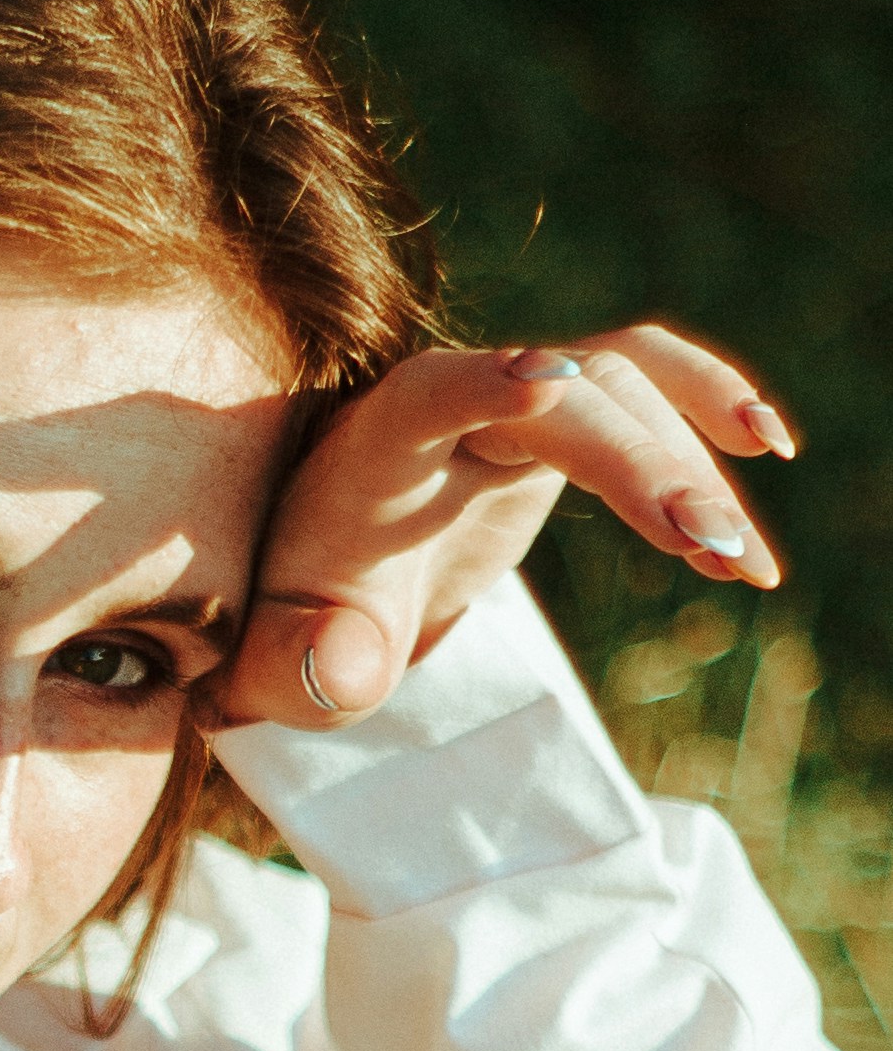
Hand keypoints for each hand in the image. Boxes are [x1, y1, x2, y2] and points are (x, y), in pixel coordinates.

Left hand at [197, 326, 795, 733]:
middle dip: (642, 463)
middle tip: (716, 550)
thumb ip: (300, 665)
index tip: (545, 383)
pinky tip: (772, 450)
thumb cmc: (301, 623)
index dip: (484, 386)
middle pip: (563, 400)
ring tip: (748, 568)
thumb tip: (347, 667)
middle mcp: (451, 404)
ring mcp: (513, 408)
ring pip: (621, 390)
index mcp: (377, 448)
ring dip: (693, 464)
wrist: (318, 591)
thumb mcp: (278, 663)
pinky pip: (642, 386)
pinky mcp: (560, 427)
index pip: (428, 395)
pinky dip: (705, 404)